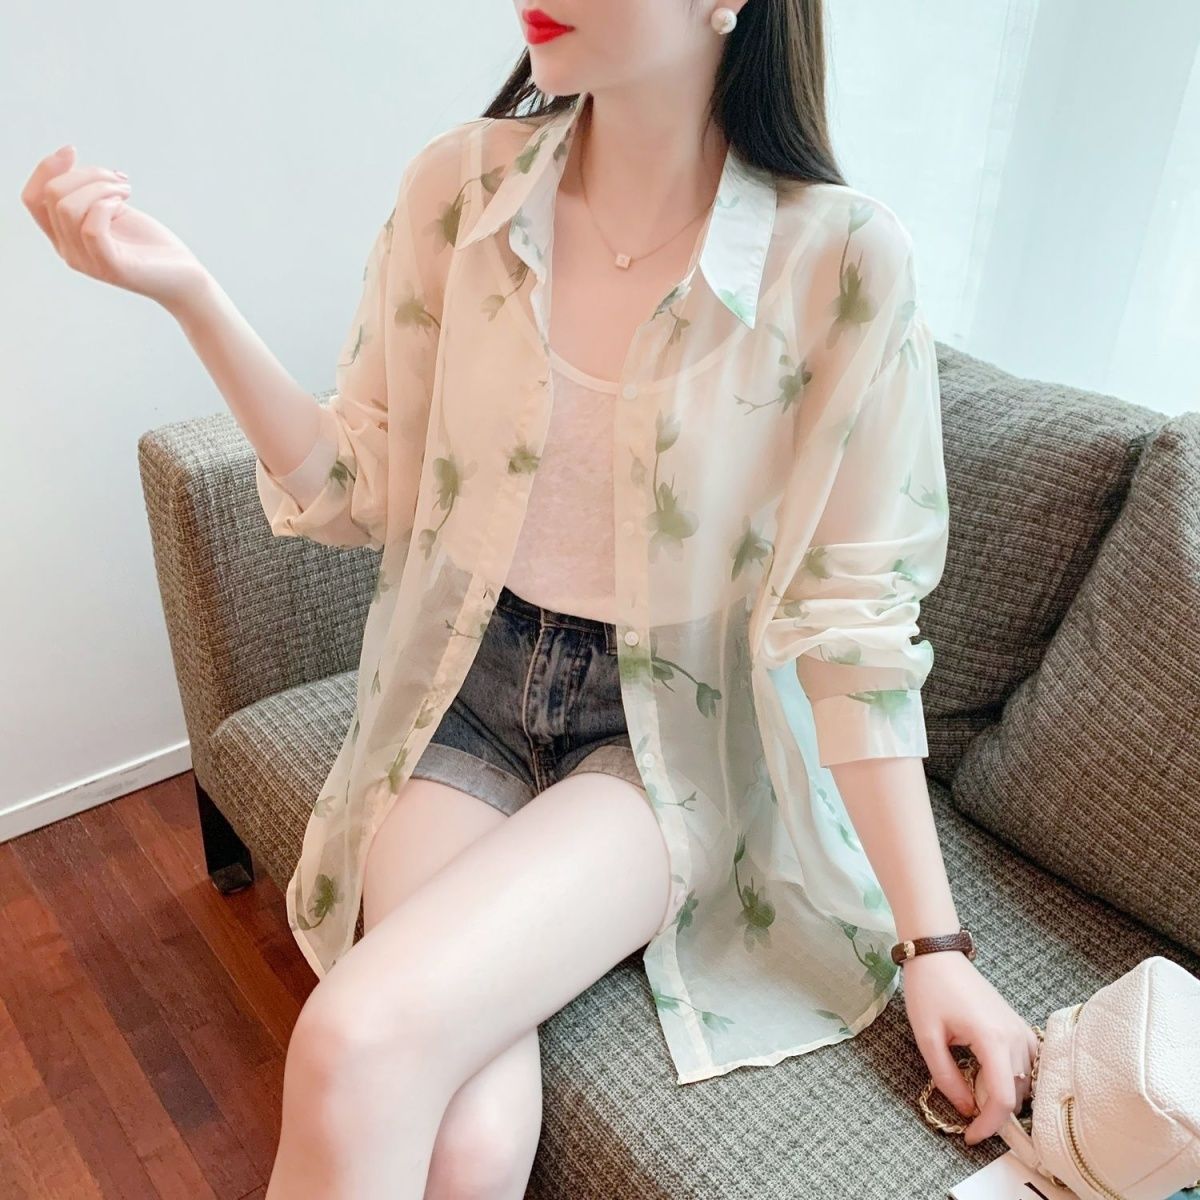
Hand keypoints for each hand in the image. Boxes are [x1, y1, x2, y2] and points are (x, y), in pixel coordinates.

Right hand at [20, 144, 211, 314]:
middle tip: (118, 179)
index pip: (32, 199)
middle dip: (86, 174)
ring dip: (100, 186)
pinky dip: (106, 205)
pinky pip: (91, 228)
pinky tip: (124, 203)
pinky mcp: (112, 268)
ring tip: (125, 190)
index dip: (46, 169)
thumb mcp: (112, 209)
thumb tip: (68, 159)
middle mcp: (69, 252)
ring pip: (68, 207)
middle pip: (52, 195)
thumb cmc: (150, 244)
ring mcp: (88, 262)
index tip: (73, 151)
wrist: (183, 277)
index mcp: (64, 237)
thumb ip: (87, 192)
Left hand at [900, 949, 1039, 1146]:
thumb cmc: (929, 991)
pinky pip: (1027, 1065)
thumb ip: (947, 1078)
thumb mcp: (927, 1037)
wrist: (938, 956)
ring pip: (1023, 1083)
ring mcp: (1022, 1030)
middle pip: (1016, 1095)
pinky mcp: (1020, 1027)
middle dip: (992, 1111)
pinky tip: (988, 1077)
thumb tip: (967, 1110)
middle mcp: (1016, 1037)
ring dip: (1001, 1095)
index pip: (1003, 1099)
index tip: (969, 1136)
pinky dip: (1012, 1079)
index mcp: (993, 1039)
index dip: (988, 1126)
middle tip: (964, 1111)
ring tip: (971, 1089)